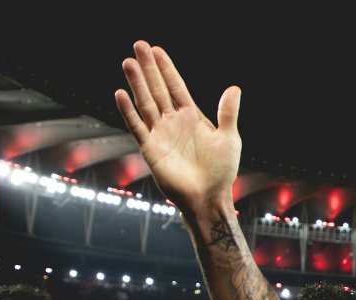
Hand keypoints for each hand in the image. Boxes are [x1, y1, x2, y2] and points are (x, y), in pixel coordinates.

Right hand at [114, 40, 242, 211]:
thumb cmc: (221, 171)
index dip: (167, 69)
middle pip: (157, 89)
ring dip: (137, 83)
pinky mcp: (150, 148)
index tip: (157, 50)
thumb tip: (234, 88)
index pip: (176, 87)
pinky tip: (120, 93)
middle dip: (148, 68)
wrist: (209, 197)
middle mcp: (173, 122)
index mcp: (191, 117)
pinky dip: (128, 111)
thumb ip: (228, 113)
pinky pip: (137, 126)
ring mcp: (160, 134)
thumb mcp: (229, 138)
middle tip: (138, 45)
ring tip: (128, 62)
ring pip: (145, 102)